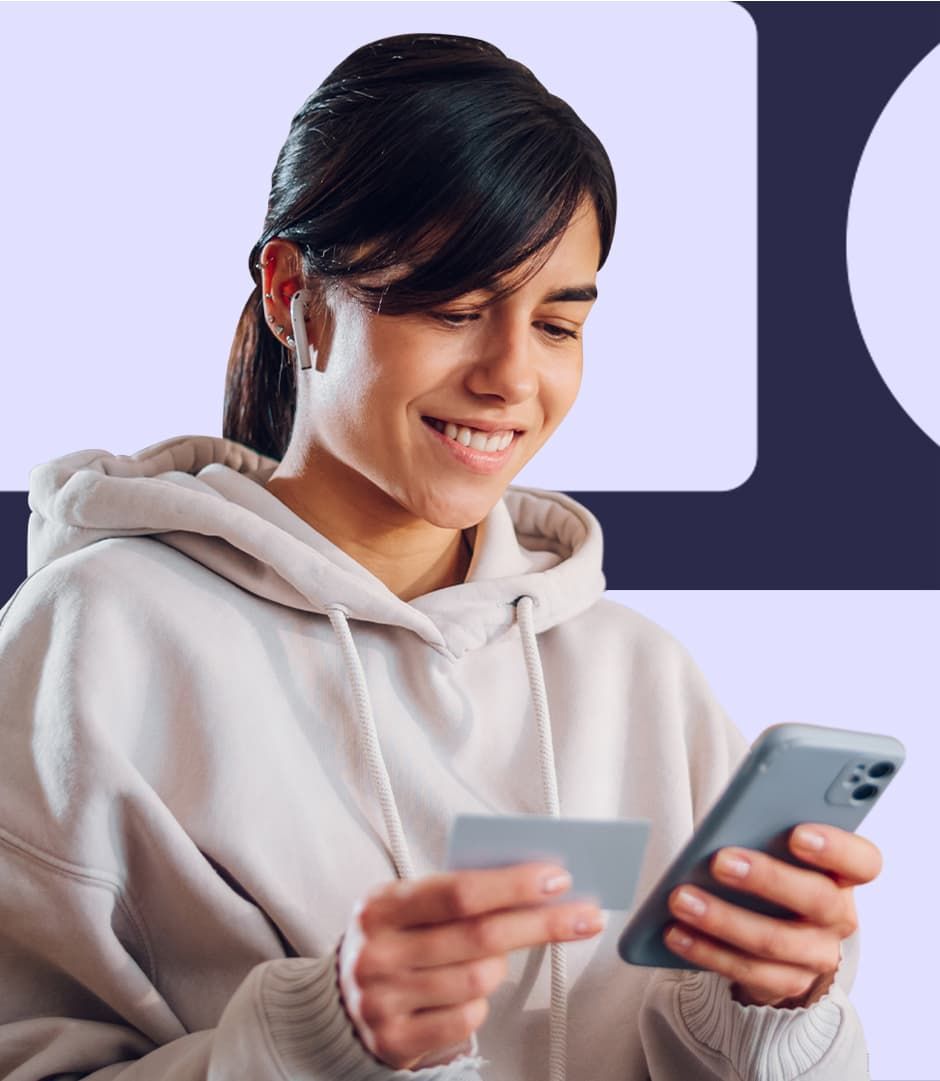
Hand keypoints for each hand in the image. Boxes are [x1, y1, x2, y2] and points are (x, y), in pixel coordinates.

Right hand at [336, 862, 604, 1069]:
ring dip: (500, 967)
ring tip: (491, 957)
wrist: (342, 998)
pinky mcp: (395, 1040)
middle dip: (541, 923)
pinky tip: (467, 991)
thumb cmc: (395, 938)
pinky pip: (467, 1019)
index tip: (557, 878)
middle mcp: (378, 952)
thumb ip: (456, 892)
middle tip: (582, 914)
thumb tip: (534, 881)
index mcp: (381, 905)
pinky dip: (479, 1003)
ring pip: (479, 980)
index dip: (513, 885)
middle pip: (481, 936)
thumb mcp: (409, 903)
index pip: (460, 891)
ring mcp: (383, 1000)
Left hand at [662, 823, 882, 1007]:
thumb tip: (730, 822)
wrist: (780, 932)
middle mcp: (839, 917)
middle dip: (766, 879)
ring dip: (722, 919)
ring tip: (680, 899)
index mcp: (844, 874)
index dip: (835, 848)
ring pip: (774, 941)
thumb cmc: (773, 867)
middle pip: (816, 900)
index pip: (863, 861)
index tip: (797, 833)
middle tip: (719, 861)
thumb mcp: (777, 848)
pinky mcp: (786, 983)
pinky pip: (747, 972)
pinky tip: (676, 932)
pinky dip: (706, 950)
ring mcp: (816, 955)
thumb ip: (767, 834)